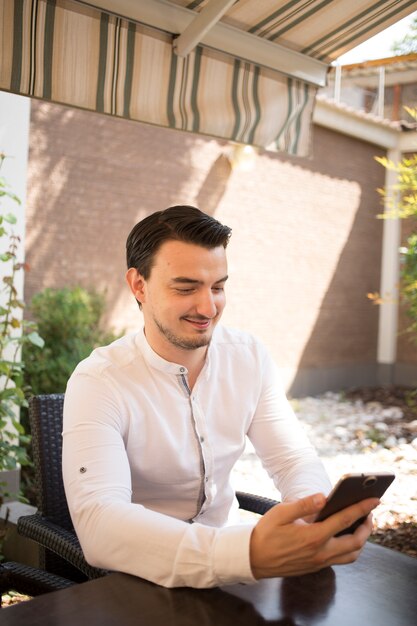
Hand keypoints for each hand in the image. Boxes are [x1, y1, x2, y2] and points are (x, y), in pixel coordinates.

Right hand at [249, 492, 378, 579]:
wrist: (253, 558)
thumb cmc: (265, 533)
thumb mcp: (281, 513)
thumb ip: (304, 504)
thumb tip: (324, 497)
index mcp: (313, 536)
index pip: (344, 520)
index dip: (361, 509)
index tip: (374, 500)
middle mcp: (320, 552)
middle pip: (355, 542)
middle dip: (367, 527)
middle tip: (369, 513)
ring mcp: (319, 562)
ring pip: (351, 555)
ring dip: (361, 540)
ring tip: (361, 525)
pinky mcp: (315, 567)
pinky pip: (341, 560)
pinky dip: (350, 548)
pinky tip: (344, 536)